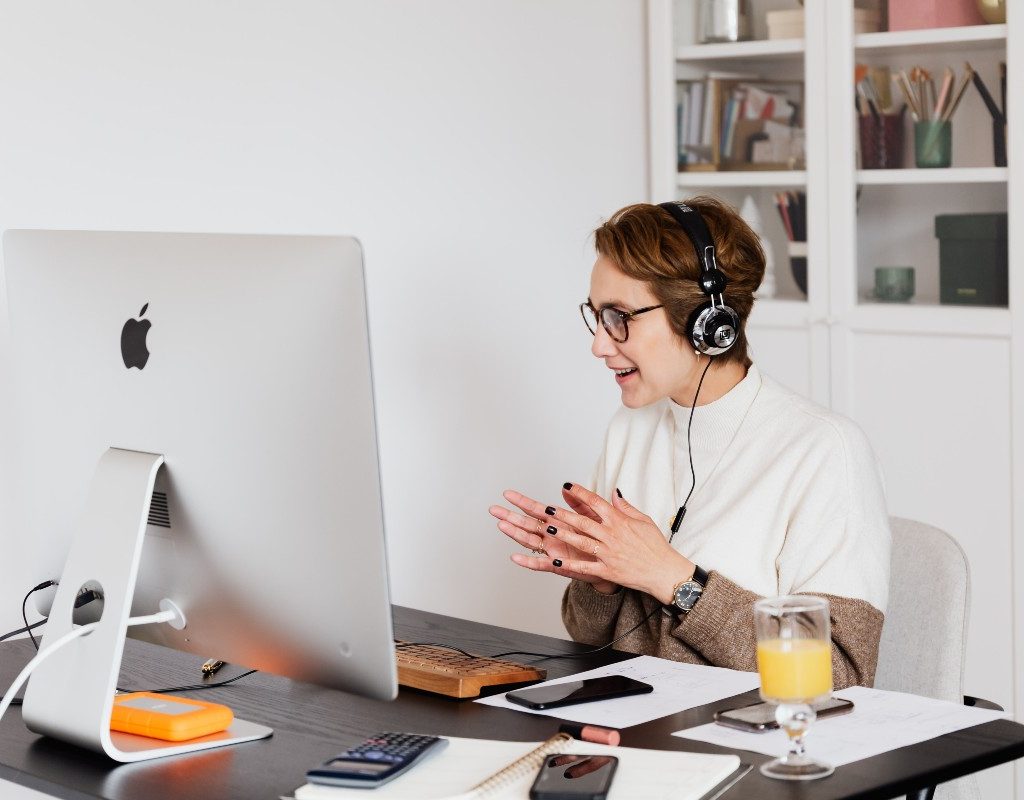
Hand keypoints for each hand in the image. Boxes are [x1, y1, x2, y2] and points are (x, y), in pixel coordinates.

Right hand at [490, 487, 616, 592]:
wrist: (611, 563)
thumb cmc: (599, 540)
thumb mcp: (591, 517)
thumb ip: (579, 503)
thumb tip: (567, 487)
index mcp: (558, 522)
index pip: (537, 509)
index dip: (522, 502)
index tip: (508, 494)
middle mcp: (552, 536)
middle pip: (527, 524)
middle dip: (510, 516)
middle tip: (494, 509)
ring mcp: (553, 550)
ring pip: (530, 541)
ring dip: (515, 534)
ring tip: (501, 525)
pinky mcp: (558, 566)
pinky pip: (540, 564)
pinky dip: (528, 561)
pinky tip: (515, 557)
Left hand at [530, 484, 695, 603]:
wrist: (664, 572)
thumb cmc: (655, 546)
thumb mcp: (644, 520)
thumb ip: (625, 507)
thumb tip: (613, 492)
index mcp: (620, 521)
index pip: (596, 503)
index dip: (580, 493)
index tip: (567, 486)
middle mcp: (612, 536)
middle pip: (583, 521)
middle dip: (563, 514)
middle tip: (547, 507)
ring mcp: (608, 554)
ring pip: (581, 542)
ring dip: (563, 534)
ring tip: (548, 528)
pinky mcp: (607, 571)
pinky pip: (585, 567)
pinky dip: (570, 564)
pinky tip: (555, 560)